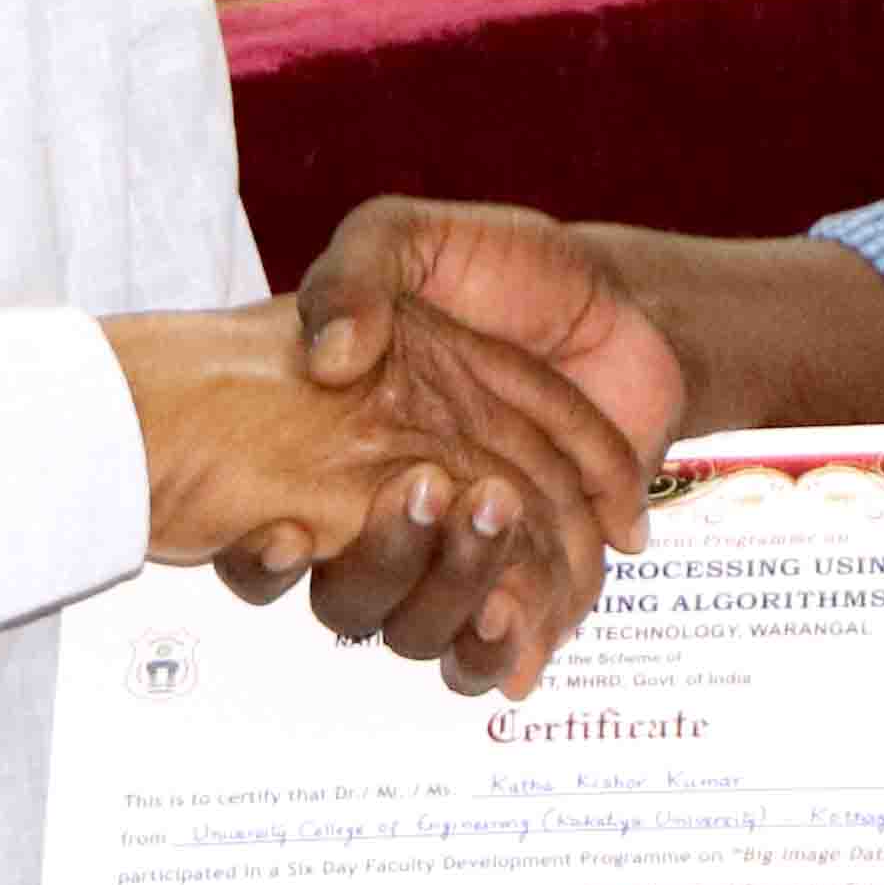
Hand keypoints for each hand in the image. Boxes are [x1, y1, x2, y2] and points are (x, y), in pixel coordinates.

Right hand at [107, 296, 641, 697]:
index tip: (290, 532)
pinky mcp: (528, 577)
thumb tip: (330, 358)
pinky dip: (512, 647)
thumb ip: (356, 274)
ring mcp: (455, 552)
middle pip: (352, 597)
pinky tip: (534, 619)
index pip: (268, 536)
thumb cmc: (502, 266)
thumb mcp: (409, 237)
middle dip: (385, 565)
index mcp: (332, 448)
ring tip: (493, 555)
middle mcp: (382, 515)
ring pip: (421, 632)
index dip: (260, 559)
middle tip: (430, 490)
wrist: (622, 303)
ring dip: (452, 603)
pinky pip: (501, 647)